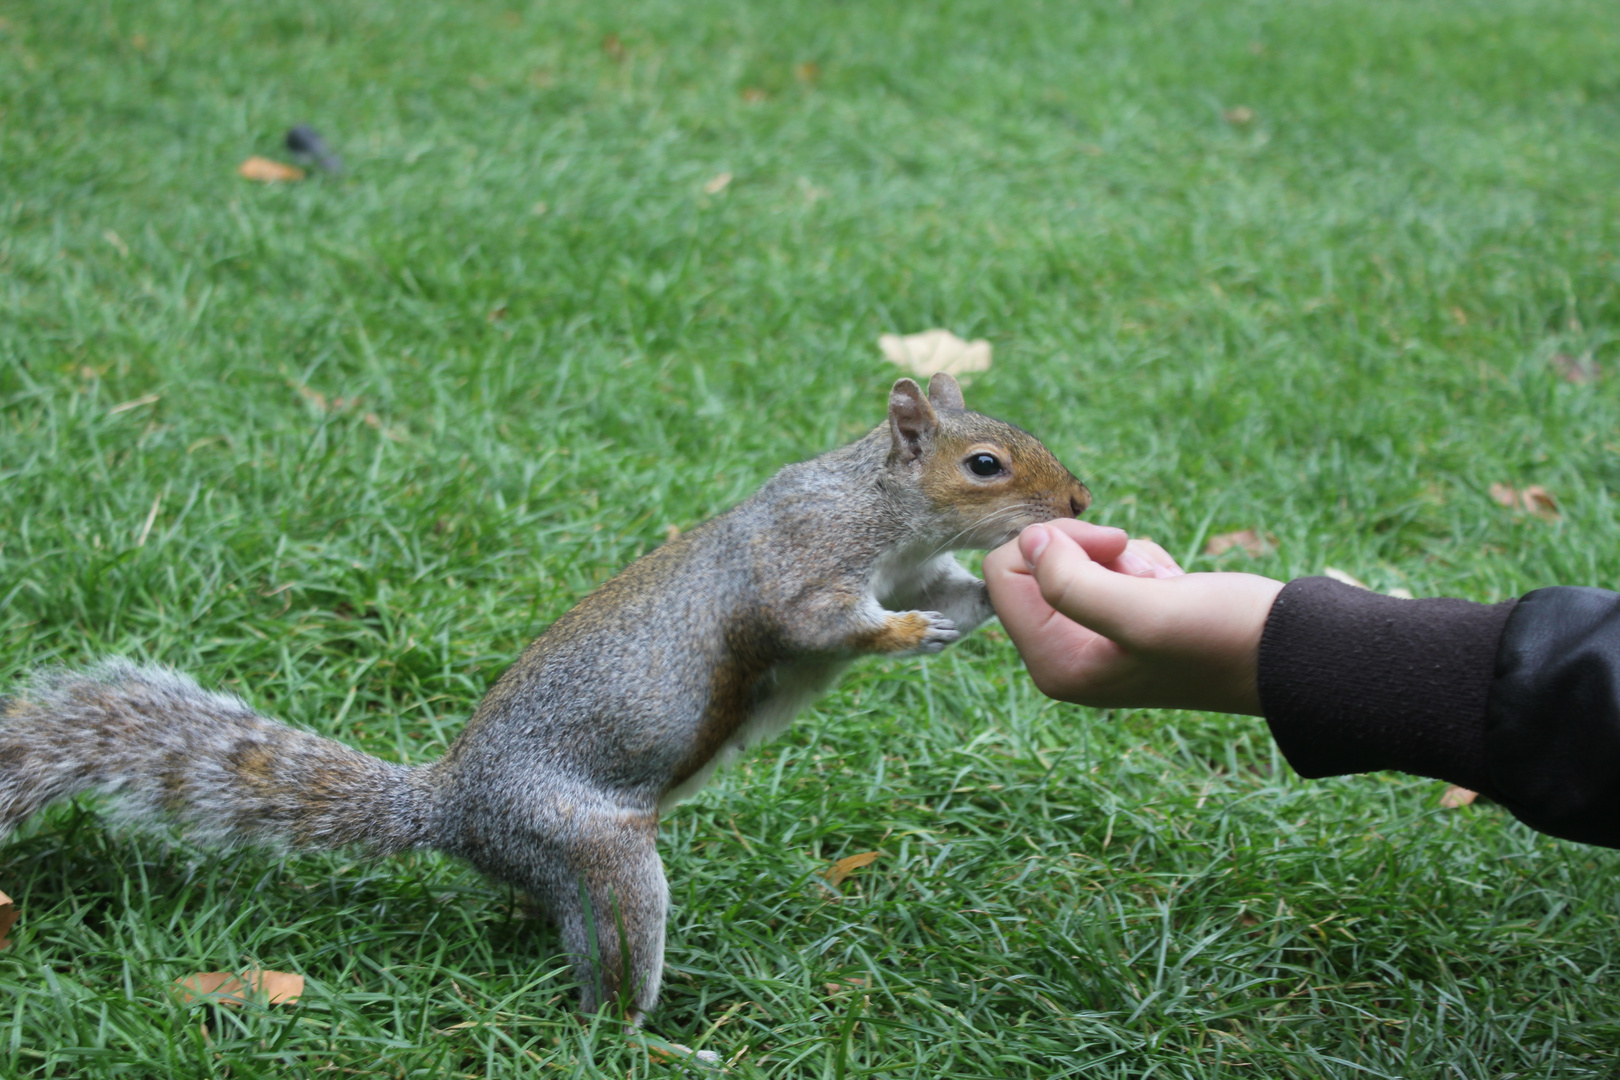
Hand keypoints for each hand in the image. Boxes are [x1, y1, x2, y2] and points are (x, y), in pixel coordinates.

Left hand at [982, 520, 1283, 714]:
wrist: (1292, 652)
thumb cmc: (1222, 636)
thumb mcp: (1144, 610)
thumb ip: (1071, 582)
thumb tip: (1028, 542)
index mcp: (1054, 663)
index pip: (1003, 573)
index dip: (1051, 542)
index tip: (1109, 545)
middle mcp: (1065, 656)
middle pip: (1032, 563)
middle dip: (1087, 549)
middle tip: (1136, 565)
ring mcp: (1092, 640)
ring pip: (1073, 559)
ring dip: (1121, 555)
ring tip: (1163, 586)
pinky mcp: (1123, 621)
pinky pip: (1106, 564)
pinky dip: (1141, 561)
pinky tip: (1174, 587)